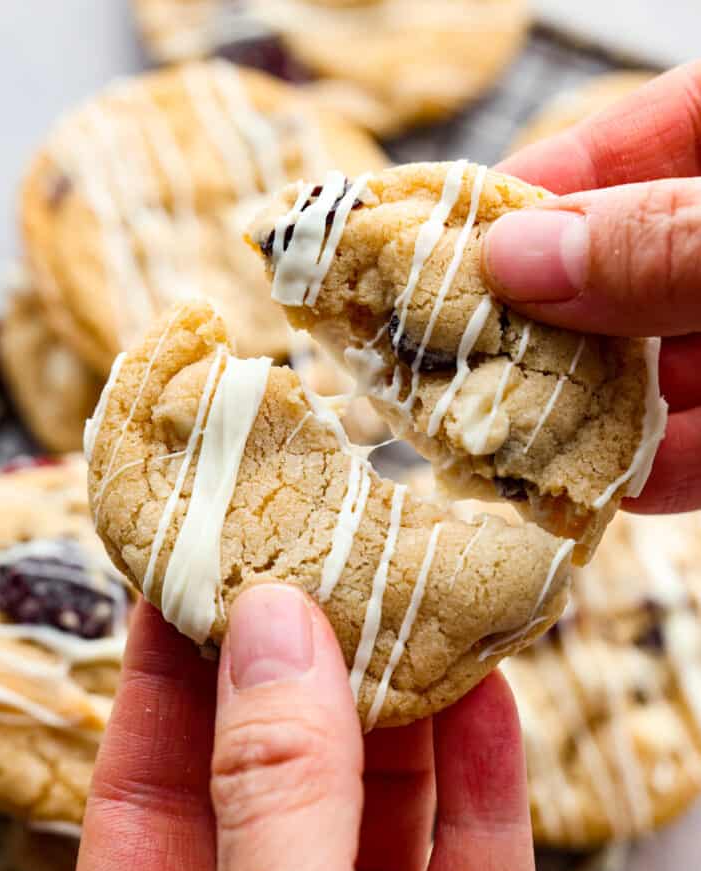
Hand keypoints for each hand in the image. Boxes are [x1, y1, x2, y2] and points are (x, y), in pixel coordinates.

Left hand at [62, 586, 535, 870]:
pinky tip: (488, 703)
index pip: (145, 797)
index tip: (192, 568)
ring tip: (413, 606)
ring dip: (406, 718)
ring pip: (382, 831)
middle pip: (274, 795)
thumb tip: (274, 632)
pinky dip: (486, 794)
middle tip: (318, 561)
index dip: (166, 673)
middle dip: (302, 675)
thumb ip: (277, 803)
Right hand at [483, 61, 700, 514]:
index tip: (435, 244)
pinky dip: (660, 467)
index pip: (620, 147)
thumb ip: (669, 238)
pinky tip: (601, 489)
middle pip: (619, 269)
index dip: (525, 193)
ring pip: (658, 366)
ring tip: (503, 444)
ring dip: (583, 412)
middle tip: (447, 363)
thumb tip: (517, 255)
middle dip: (538, 324)